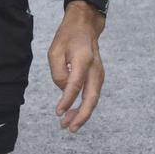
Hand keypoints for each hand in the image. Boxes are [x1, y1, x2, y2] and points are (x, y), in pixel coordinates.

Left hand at [47, 5, 105, 132]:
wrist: (85, 25)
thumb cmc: (68, 37)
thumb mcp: (55, 51)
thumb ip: (58, 72)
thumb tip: (64, 91)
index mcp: (83, 60)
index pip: (75, 85)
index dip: (67, 101)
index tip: (58, 113)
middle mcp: (95, 68)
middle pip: (91, 97)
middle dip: (80, 116)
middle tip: (68, 128)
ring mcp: (99, 73)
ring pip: (93, 99)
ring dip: (82, 114)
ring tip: (68, 125)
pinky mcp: (98, 77)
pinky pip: (92, 95)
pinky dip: (84, 106)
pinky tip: (74, 113)